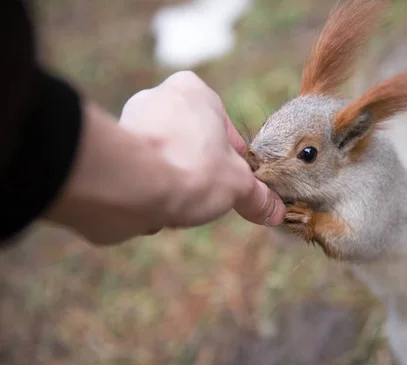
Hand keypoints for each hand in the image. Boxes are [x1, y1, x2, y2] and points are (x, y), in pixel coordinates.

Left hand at [119, 71, 284, 227]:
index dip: (233, 160)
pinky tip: (154, 205)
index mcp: (193, 90)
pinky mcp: (110, 149)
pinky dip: (149, 191)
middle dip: (201, 171)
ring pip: (166, 160)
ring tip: (180, 202)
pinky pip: (141, 173)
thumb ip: (257, 196)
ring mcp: (129, 122)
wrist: (130, 186)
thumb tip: (274, 211)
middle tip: (208, 195)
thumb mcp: (238, 185)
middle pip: (193, 143)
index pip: (224, 128)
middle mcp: (157, 98)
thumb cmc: (190, 169)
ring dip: (174, 182)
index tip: (236, 183)